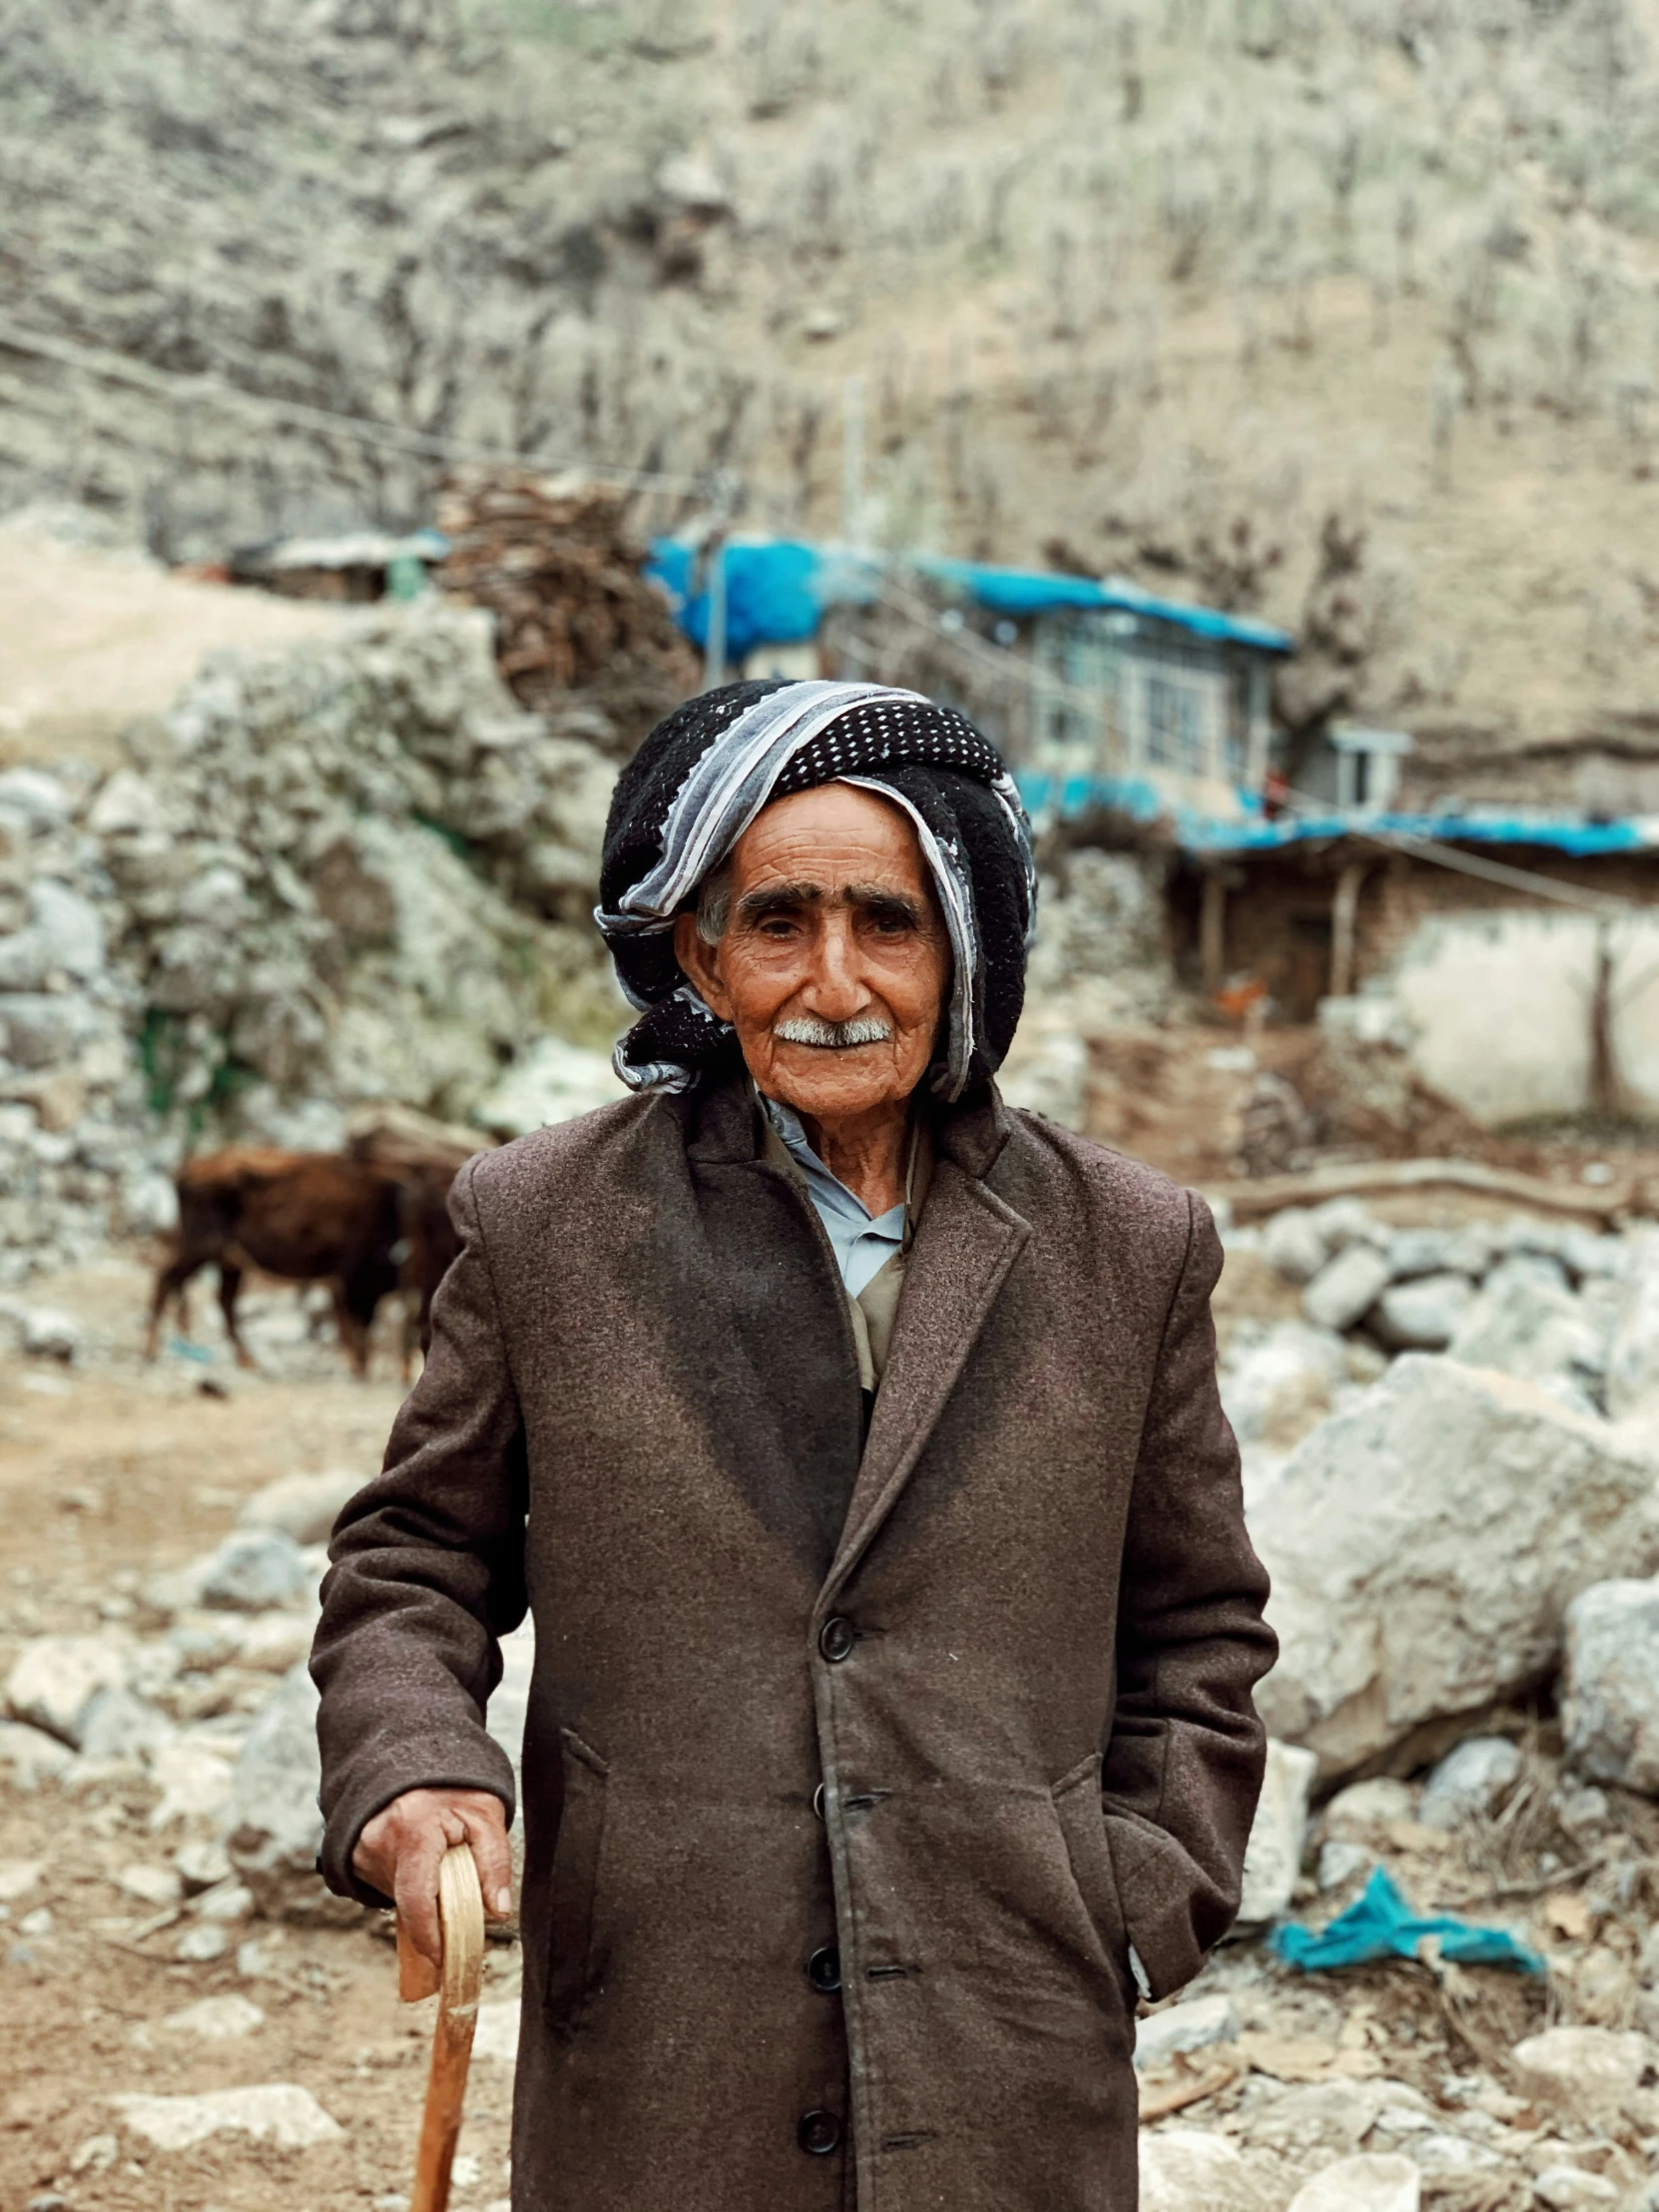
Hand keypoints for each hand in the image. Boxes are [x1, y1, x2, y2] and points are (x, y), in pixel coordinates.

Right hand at [354, 1786, 513, 1974]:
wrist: (411, 1760)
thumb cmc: (453, 1786)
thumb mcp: (485, 1813)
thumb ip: (495, 1861)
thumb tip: (499, 1912)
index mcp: (413, 1828)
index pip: (416, 1897)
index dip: (429, 1936)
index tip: (443, 1958)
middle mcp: (378, 1841)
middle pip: (409, 1901)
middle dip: (435, 1910)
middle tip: (457, 1895)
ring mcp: (361, 1851)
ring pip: (398, 1896)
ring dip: (422, 1893)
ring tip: (438, 1862)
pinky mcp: (353, 1857)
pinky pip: (386, 1886)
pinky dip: (407, 1884)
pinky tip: (420, 1861)